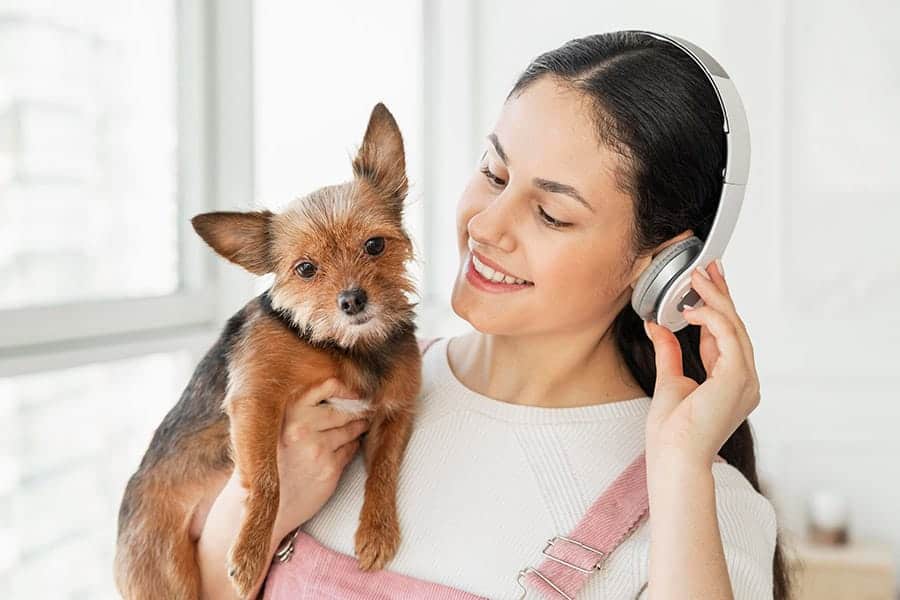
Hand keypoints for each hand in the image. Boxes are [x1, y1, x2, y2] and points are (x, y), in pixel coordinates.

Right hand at [270, 378, 372, 540]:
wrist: (257, 503)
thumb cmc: (267, 460)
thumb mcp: (271, 427)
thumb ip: (297, 409)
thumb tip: (334, 388)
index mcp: (287, 412)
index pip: (326, 387)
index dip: (344, 388)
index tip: (353, 392)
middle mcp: (302, 427)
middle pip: (342, 411)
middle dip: (356, 410)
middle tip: (365, 409)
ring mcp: (317, 449)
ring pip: (349, 430)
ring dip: (358, 426)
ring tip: (361, 424)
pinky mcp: (329, 469)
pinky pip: (350, 450)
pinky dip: (353, 445)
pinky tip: (349, 444)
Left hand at [643, 259, 759, 467]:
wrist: (674, 458)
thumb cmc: (672, 434)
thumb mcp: (669, 382)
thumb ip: (669, 353)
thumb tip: (659, 325)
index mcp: (732, 382)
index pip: (727, 335)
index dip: (717, 306)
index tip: (707, 281)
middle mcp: (745, 380)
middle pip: (735, 326)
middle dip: (721, 294)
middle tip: (708, 267)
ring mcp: (745, 380)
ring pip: (734, 327)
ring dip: (715, 299)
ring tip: (697, 277)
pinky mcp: (737, 379)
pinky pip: (729, 337)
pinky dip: (711, 318)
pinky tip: (692, 308)